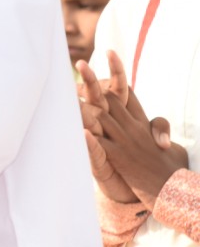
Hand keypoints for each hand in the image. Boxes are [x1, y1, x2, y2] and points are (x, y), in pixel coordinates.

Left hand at [89, 52, 188, 206]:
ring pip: (101, 117)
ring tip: (65, 91)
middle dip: (92, 82)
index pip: (126, 93)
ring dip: (82, 104)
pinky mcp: (120, 159)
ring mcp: (126, 142)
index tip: (107, 54)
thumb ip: (161, 132)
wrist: (180, 191)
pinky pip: (101, 144)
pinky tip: (77, 128)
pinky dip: (88, 137)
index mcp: (143, 123)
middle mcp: (133, 128)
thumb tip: (158, 129)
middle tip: (79, 64)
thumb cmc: (175, 170)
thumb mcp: (171, 146)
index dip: (115, 74)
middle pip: (109, 99)